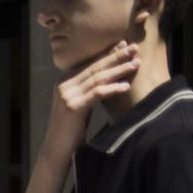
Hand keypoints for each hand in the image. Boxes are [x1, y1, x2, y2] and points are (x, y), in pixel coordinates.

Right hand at [41, 41, 138, 162]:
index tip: (123, 44)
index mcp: (64, 82)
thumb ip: (87, 90)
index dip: (106, 53)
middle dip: (115, 56)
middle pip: (94, 67)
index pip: (89, 63)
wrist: (57, 148)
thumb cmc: (71, 128)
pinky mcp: (73, 107)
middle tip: (133, 47)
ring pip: (97, 78)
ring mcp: (67, 95)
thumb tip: (107, 78)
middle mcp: (63, 85)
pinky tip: (125, 86)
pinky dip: (112, 88)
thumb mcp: (79, 104)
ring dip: (119, 69)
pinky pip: (96, 94)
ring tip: (135, 63)